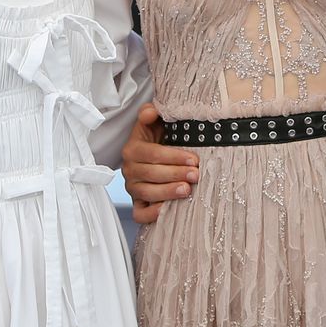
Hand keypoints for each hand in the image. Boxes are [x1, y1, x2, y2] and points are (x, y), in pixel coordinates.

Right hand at [121, 103, 197, 225]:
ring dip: (168, 193)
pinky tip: (168, 210)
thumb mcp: (155, 123)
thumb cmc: (158, 139)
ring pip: (147, 194)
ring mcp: (133, 188)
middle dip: (175, 175)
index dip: (173, 157)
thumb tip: (151, 111)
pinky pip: (140, 214)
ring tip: (187, 190)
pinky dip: (152, 214)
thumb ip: (151, 113)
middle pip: (151, 175)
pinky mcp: (137, 204)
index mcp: (132, 149)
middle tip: (195, 175)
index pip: (152, 154)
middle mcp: (130, 170)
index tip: (194, 159)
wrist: (155, 157)